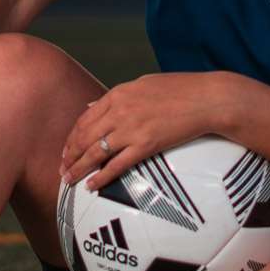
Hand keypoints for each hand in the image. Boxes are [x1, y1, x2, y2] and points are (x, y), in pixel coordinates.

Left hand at [60, 72, 235, 188]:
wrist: (207, 99)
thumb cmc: (180, 90)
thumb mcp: (143, 84)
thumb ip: (117, 96)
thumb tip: (93, 104)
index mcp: (118, 94)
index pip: (84, 118)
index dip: (72, 137)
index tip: (66, 149)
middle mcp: (119, 111)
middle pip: (84, 137)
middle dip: (69, 155)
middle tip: (62, 169)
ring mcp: (131, 129)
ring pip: (94, 152)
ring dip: (79, 168)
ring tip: (69, 180)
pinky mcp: (146, 145)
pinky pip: (117, 165)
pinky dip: (101, 177)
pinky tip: (92, 186)